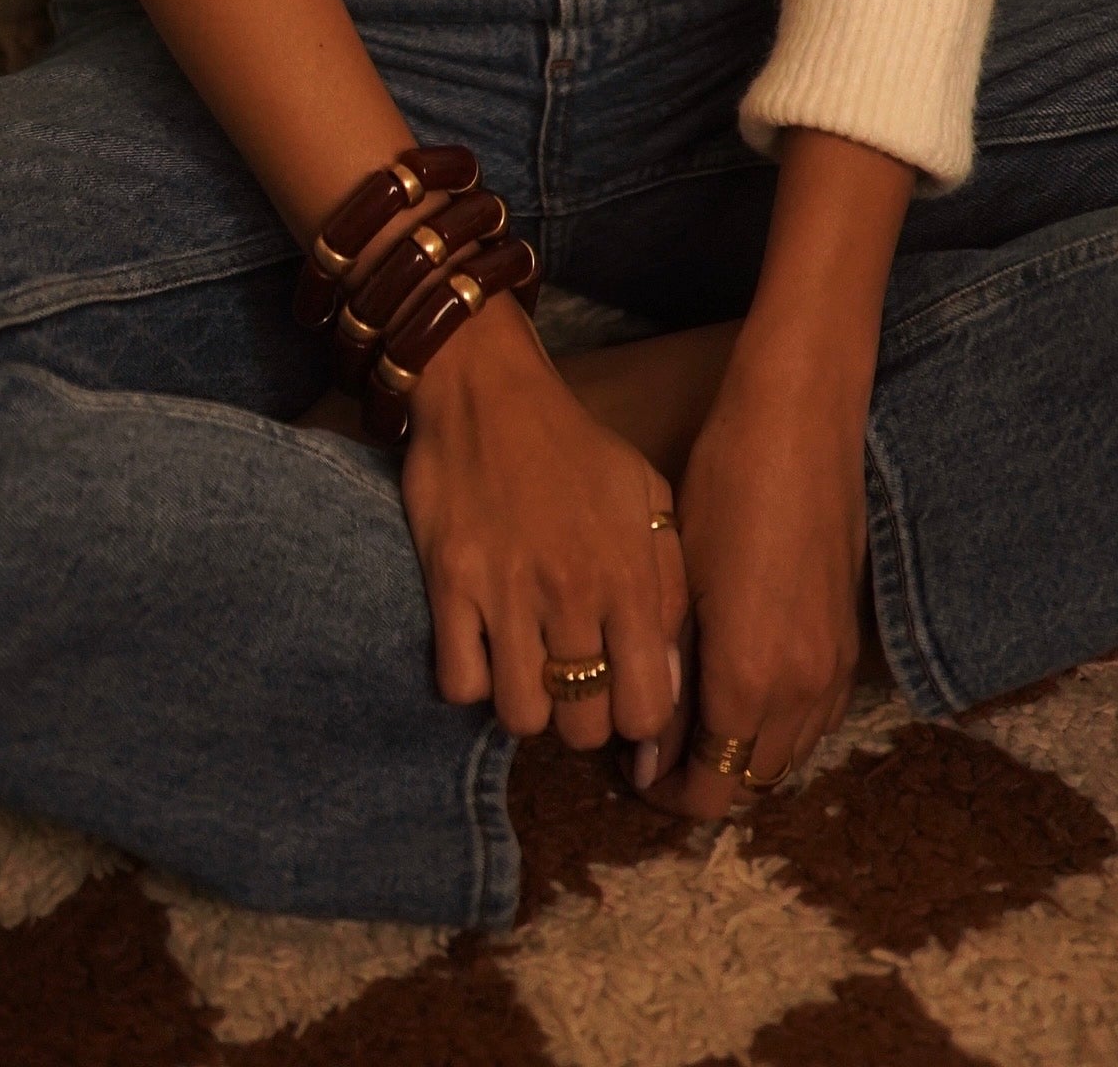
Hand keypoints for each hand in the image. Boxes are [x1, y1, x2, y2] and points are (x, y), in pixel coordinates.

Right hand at [399, 299, 688, 763]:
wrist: (486, 389)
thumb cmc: (574, 446)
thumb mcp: (646, 497)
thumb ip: (667, 587)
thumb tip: (668, 676)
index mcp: (627, 575)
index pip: (647, 709)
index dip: (638, 718)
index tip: (623, 696)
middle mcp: (571, 593)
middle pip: (583, 728)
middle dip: (581, 718)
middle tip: (572, 682)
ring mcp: (506, 593)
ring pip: (520, 717)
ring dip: (525, 703)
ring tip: (527, 667)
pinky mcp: (448, 586)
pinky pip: (459, 684)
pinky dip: (471, 680)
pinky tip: (482, 647)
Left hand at [645, 332, 867, 820]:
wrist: (803, 424)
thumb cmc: (726, 489)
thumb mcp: (680, 586)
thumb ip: (670, 678)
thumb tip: (650, 752)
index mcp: (750, 681)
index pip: (710, 789)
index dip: (667, 794)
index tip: (634, 768)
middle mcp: (802, 692)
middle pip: (751, 783)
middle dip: (702, 780)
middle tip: (657, 745)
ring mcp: (835, 669)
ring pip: (789, 757)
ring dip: (743, 755)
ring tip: (696, 719)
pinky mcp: (851, 641)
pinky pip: (818, 720)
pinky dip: (781, 727)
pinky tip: (747, 690)